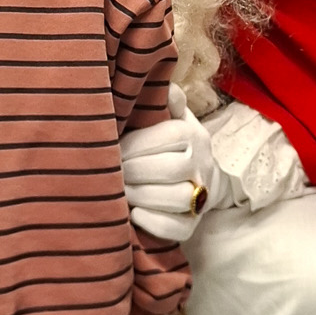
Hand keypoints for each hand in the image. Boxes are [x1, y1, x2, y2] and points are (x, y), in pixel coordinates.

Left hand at [120, 83, 223, 241]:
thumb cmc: (172, 146)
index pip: (169, 136)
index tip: (115, 148)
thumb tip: (166, 85)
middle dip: (136, 170)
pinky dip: (153, 223)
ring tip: (121, 191)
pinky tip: (134, 214)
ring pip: (176, 198)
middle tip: (113, 171)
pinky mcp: (192, 226)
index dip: (137, 143)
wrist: (200, 181)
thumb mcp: (173, 118)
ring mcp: (200, 198)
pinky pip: (177, 228)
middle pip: (173, 168)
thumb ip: (167, 100)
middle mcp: (202, 166)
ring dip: (142, 195)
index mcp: (194, 136)